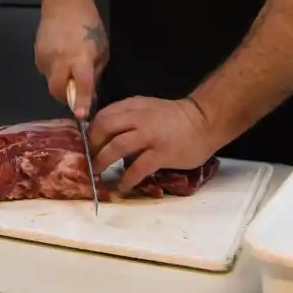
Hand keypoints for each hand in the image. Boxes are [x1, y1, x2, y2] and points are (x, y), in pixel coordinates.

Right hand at [35, 12, 108, 118]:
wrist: (64, 3)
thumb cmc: (88, 25)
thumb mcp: (101, 49)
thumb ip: (94, 72)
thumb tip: (89, 92)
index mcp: (80, 57)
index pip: (81, 84)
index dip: (81, 101)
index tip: (81, 115)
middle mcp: (60, 59)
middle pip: (57, 90)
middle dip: (66, 97)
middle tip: (75, 92)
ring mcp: (45, 57)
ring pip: (50, 81)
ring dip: (60, 81)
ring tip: (68, 65)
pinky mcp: (36, 54)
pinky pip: (45, 71)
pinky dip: (53, 70)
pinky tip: (60, 56)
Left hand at [90, 97, 218, 192]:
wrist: (206, 120)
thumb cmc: (176, 118)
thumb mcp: (148, 109)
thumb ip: (129, 117)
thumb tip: (107, 135)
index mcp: (133, 106)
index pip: (103, 116)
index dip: (91, 132)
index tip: (87, 145)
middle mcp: (138, 118)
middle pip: (104, 128)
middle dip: (92, 146)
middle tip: (90, 160)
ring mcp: (150, 135)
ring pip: (117, 146)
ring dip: (103, 161)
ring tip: (97, 174)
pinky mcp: (162, 153)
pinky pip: (138, 168)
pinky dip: (127, 179)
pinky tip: (122, 187)